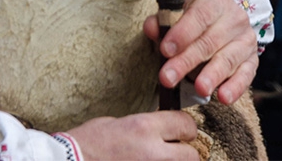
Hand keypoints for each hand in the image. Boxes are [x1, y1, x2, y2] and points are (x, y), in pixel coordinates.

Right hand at [66, 110, 197, 159]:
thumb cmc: (89, 143)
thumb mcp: (116, 123)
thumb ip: (144, 127)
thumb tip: (161, 131)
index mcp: (144, 127)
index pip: (185, 124)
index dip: (185, 127)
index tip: (182, 130)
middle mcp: (154, 152)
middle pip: (192, 155)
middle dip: (185, 153)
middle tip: (173, 151)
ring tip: (158, 158)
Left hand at [144, 0, 257, 104]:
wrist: (221, 17)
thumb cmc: (194, 14)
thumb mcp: (178, 10)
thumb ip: (162, 19)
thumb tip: (150, 29)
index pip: (199, 16)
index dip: (182, 34)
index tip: (165, 50)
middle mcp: (235, 17)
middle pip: (209, 41)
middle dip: (187, 61)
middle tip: (168, 77)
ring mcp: (246, 39)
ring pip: (227, 59)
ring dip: (212, 76)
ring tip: (199, 90)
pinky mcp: (253, 60)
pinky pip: (245, 75)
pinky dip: (234, 87)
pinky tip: (223, 97)